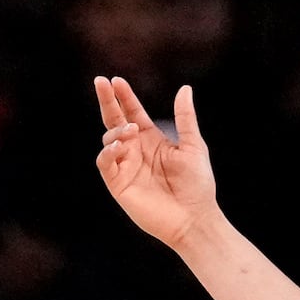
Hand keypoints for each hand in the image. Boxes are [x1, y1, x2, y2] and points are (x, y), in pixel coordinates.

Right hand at [95, 75, 216, 251]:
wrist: (195, 219)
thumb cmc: (197, 186)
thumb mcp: (194, 146)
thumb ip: (185, 118)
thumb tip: (185, 88)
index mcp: (151, 140)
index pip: (132, 112)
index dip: (124, 96)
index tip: (117, 80)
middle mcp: (135, 150)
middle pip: (114, 120)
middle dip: (107, 100)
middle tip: (101, 82)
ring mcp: (125, 167)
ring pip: (108, 139)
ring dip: (116, 130)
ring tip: (130, 130)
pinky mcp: (119, 185)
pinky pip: (105, 164)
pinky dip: (108, 152)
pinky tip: (120, 146)